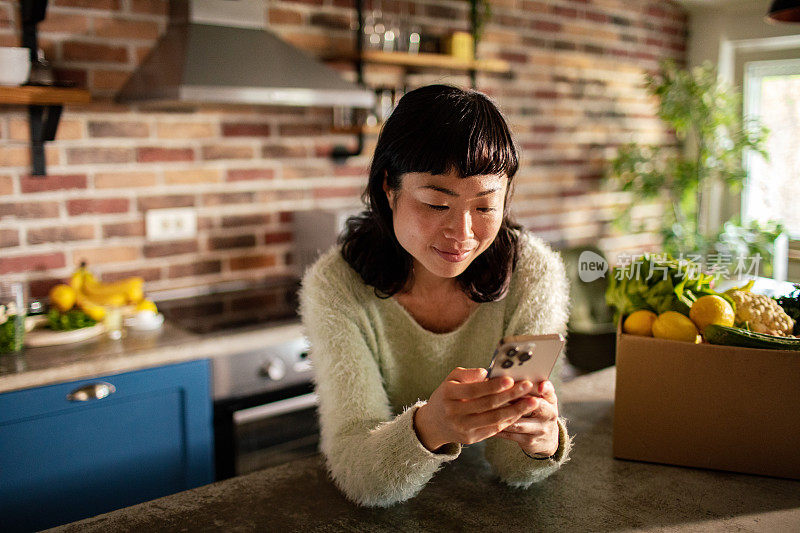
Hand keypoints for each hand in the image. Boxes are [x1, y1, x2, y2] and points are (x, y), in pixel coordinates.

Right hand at [413, 367, 536, 451]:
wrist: (434, 424)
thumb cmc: (447, 395)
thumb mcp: (451, 380)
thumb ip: (467, 374)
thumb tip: (485, 372)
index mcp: (448, 394)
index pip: (474, 390)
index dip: (493, 386)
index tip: (511, 379)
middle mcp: (454, 413)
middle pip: (487, 405)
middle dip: (510, 395)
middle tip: (528, 387)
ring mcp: (463, 428)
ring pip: (494, 419)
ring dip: (515, 410)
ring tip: (532, 402)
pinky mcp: (471, 439)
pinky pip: (494, 429)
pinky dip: (509, 420)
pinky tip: (521, 411)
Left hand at [495, 380, 559, 457]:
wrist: (547, 438)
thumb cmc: (540, 411)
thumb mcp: (544, 399)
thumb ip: (536, 387)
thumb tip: (522, 376)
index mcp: (551, 401)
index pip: (549, 392)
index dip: (544, 388)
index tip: (537, 385)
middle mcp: (549, 416)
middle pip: (535, 406)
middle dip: (519, 400)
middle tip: (503, 393)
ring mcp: (539, 430)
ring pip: (518, 422)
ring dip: (502, 415)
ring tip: (488, 407)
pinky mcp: (529, 441)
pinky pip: (511, 434)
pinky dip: (497, 428)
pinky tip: (485, 422)